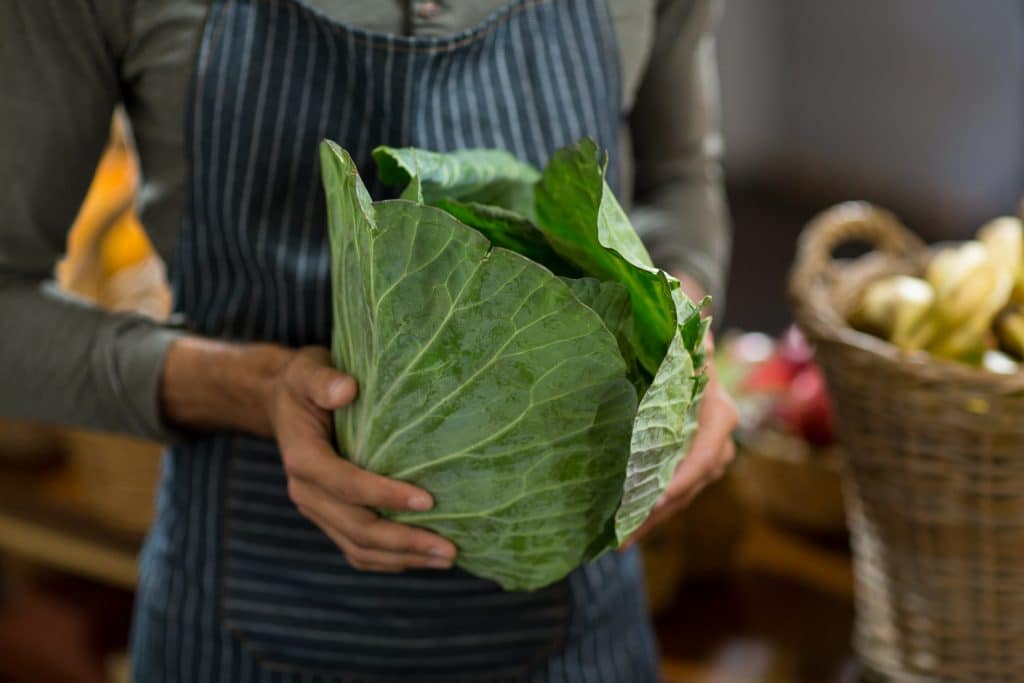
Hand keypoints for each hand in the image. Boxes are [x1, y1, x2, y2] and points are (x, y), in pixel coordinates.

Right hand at [161, 339, 456, 572]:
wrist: (283, 403)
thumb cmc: (304, 383)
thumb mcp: (308, 371)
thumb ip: (323, 380)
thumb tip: (347, 390)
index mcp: (303, 459)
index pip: (346, 485)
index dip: (385, 495)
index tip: (428, 500)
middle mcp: (306, 493)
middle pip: (357, 528)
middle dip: (404, 541)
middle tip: (450, 548)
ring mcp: (317, 510)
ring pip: (359, 548)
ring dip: (403, 558)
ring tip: (447, 558)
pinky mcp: (329, 519)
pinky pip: (358, 550)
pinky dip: (390, 560)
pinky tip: (423, 557)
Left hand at [623, 336, 737, 547]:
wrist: (689, 348)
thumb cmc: (681, 343)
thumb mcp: (682, 340)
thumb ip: (686, 342)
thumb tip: (691, 337)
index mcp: (718, 414)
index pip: (704, 455)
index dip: (680, 481)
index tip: (654, 502)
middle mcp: (717, 441)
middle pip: (689, 486)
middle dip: (658, 514)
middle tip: (623, 538)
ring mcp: (704, 456)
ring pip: (680, 495)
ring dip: (651, 520)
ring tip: (617, 542)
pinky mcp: (687, 464)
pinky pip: (671, 491)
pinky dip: (649, 510)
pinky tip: (622, 527)